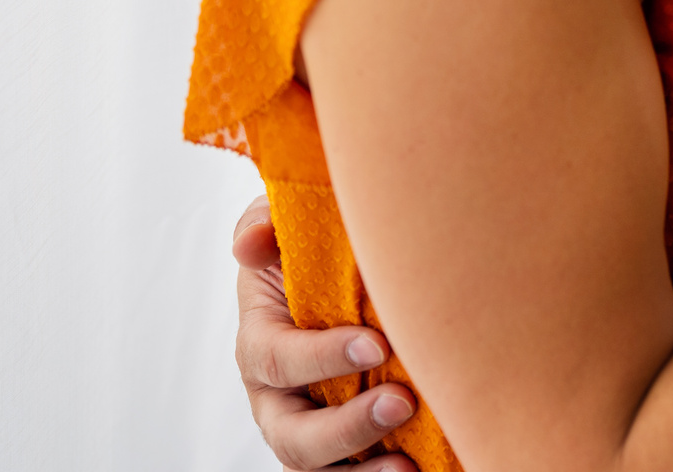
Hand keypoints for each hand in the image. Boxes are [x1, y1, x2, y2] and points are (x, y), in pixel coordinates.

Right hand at [233, 196, 416, 469]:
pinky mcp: (344, 451)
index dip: (321, 357)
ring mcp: (309, 430)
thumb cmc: (317, 251)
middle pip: (293, 435)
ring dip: (364, 469)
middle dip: (345, 427)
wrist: (351, 278)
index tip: (377, 345)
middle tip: (401, 402)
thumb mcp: (286, 228)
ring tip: (408, 464)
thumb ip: (265, 226)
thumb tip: (251, 243)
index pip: (277, 360)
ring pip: (319, 468)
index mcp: (261, 343)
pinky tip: (421, 467)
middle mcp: (277, 398)